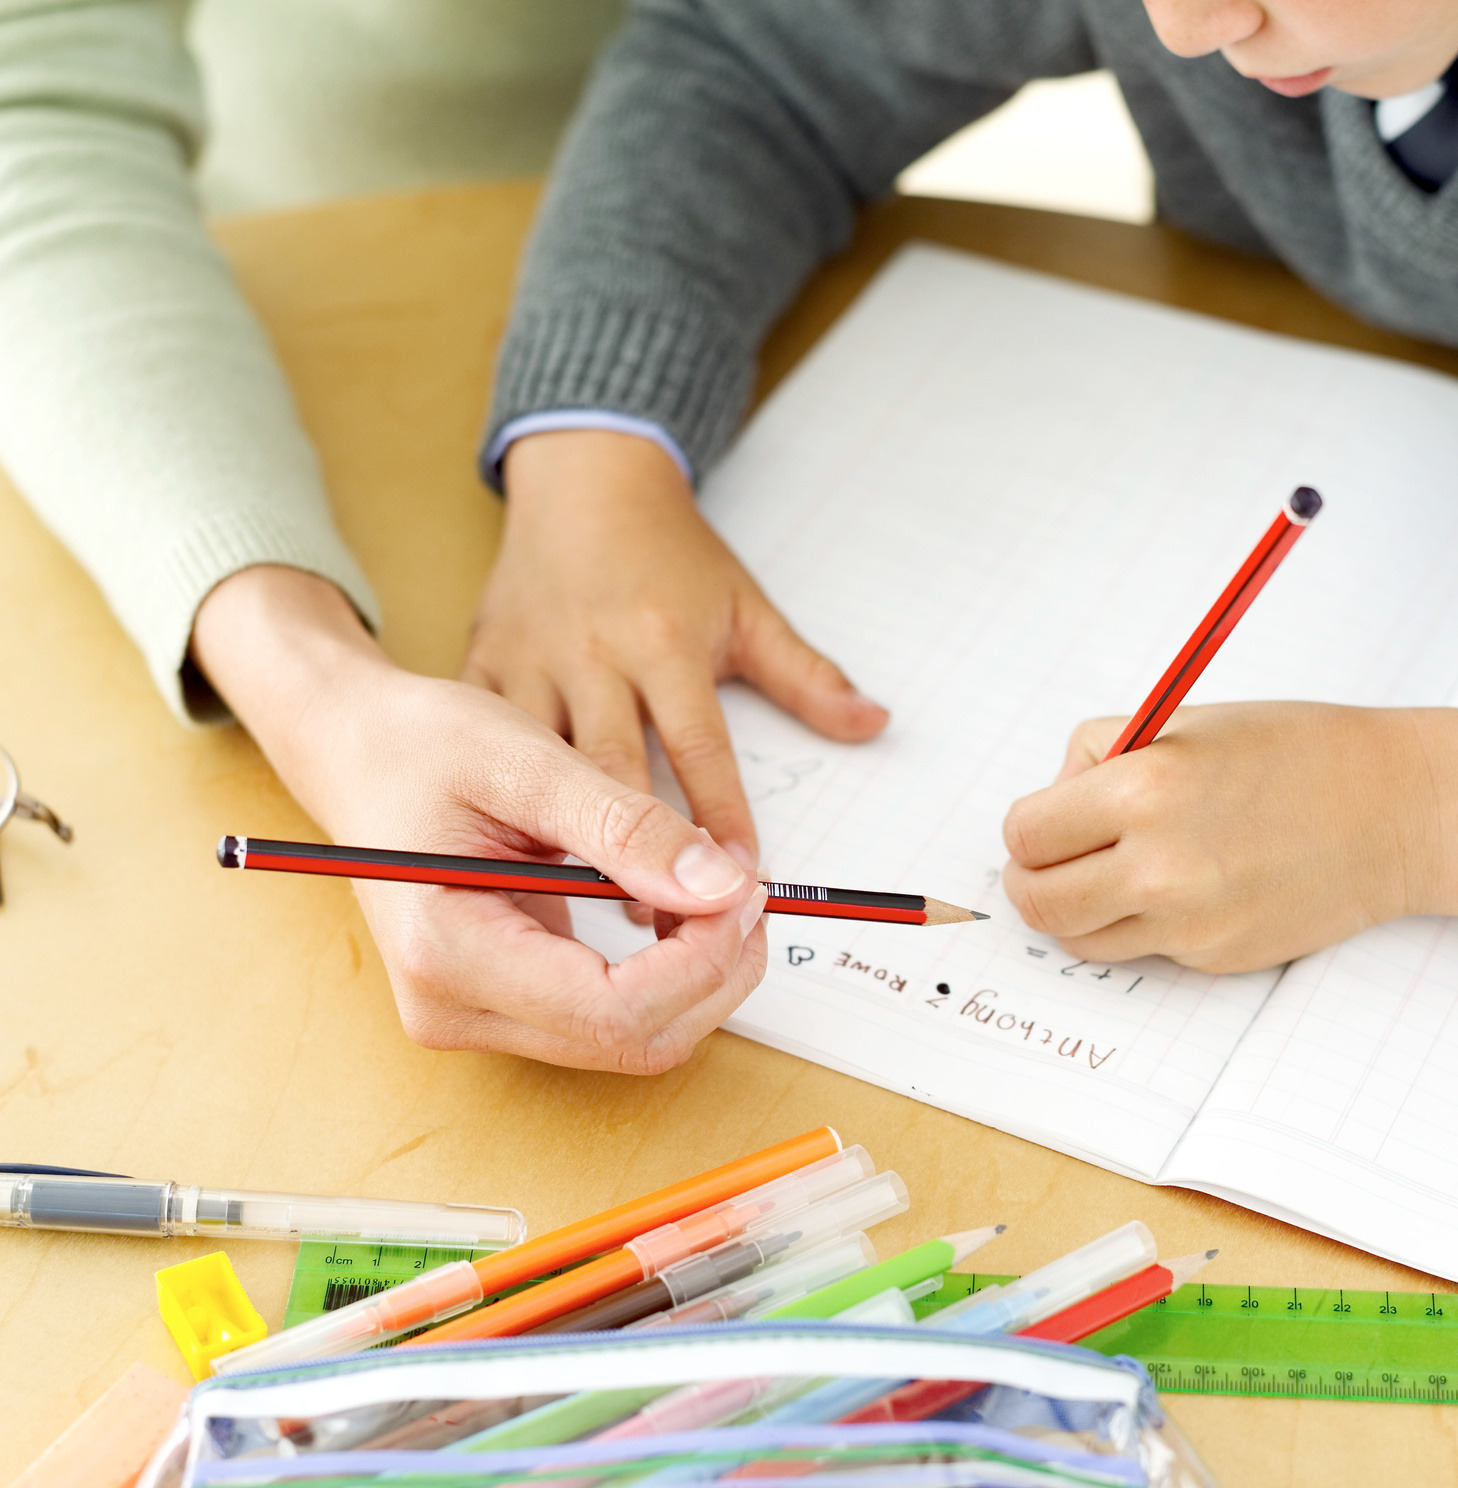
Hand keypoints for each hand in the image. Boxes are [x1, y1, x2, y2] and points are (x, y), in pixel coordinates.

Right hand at [191, 566, 767, 1071]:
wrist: (358, 752)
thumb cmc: (422, 745)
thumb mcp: (527, 759)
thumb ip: (625, 827)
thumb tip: (722, 887)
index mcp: (447, 954)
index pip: (613, 1011)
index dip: (703, 962)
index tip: (746, 892)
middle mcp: (454, 1010)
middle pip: (633, 1043)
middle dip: (715, 975)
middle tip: (751, 892)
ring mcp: (477, 1019)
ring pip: (632, 1042)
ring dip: (698, 978)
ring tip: (722, 895)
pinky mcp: (504, 1007)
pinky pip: (612, 1018)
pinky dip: (667, 974)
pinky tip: (683, 911)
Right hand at [463, 430, 888, 873]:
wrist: (576, 481)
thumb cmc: (665, 551)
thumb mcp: (742, 603)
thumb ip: (805, 673)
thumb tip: (875, 723)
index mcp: (662, 641)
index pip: (701, 750)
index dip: (723, 824)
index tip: (742, 886)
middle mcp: (592, 658)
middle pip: (618, 778)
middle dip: (644, 862)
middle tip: (672, 931)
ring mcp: (526, 670)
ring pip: (542, 777)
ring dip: (573, 855)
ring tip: (603, 916)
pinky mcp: (477, 678)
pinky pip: (485, 759)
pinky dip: (503, 814)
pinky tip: (521, 875)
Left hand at [1001, 703, 1457, 973]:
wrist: (1396, 812)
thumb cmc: (1294, 754)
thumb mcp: (1182, 723)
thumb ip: (1099, 758)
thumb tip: (1051, 802)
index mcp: (1143, 790)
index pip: (1025, 834)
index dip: (1031, 828)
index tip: (1049, 820)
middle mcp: (1158, 866)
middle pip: (1037, 902)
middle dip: (1035, 878)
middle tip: (1058, 858)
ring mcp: (1186, 923)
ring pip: (1078, 937)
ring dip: (1081, 909)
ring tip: (1117, 870)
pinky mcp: (1211, 958)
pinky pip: (1140, 949)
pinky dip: (1140, 924)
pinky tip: (1183, 886)